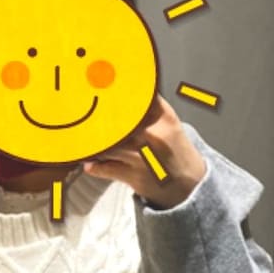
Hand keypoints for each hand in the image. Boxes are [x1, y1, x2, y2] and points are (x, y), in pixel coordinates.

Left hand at [82, 93, 207, 208]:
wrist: (189, 186)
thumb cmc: (174, 151)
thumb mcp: (168, 121)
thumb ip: (147, 104)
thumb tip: (120, 87)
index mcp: (162, 117)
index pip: (135, 97)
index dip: (113, 92)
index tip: (99, 86)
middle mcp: (152, 135)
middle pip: (115, 121)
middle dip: (98, 118)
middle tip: (84, 113)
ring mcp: (141, 156)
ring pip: (107, 144)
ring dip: (93, 143)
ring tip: (83, 139)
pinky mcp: (133, 176)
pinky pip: (105, 168)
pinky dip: (94, 166)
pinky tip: (89, 162)